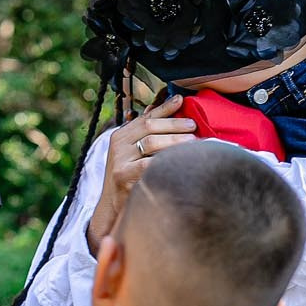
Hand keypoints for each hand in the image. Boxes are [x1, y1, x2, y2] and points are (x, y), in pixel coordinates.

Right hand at [85, 93, 197, 251]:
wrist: (111, 204)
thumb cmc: (127, 175)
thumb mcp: (130, 152)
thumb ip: (142, 132)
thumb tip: (158, 108)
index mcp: (120, 135)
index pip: (145, 117)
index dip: (164, 107)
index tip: (181, 100)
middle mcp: (118, 145)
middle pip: (150, 127)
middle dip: (174, 124)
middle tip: (193, 125)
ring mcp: (120, 160)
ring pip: (152, 143)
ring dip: (175, 140)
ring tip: (193, 141)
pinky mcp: (124, 176)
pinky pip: (150, 164)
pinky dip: (167, 159)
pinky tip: (181, 159)